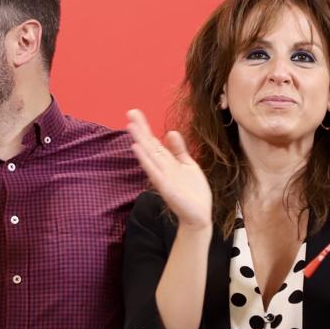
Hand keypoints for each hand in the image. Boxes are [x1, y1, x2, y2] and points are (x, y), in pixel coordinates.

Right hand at [126, 109, 211, 227]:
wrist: (198, 216)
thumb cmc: (193, 193)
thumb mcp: (188, 166)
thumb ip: (179, 150)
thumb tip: (170, 132)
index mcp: (167, 162)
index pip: (153, 141)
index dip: (145, 127)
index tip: (134, 113)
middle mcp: (162, 167)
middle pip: (149, 145)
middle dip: (140, 129)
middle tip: (130, 112)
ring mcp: (162, 177)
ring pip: (149, 156)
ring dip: (140, 141)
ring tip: (130, 126)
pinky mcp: (166, 188)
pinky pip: (154, 171)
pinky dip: (145, 160)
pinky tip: (137, 149)